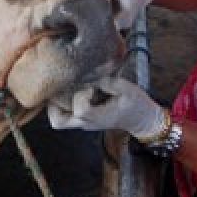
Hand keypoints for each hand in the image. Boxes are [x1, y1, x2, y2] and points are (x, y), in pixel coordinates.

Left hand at [48, 77, 164, 139]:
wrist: (141, 120)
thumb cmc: (136, 105)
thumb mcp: (128, 89)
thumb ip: (110, 81)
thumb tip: (92, 72)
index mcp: (99, 117)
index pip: (80, 109)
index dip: (82, 95)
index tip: (91, 87)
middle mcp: (87, 123)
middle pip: (58, 121)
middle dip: (55, 104)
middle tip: (61, 89)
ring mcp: (84, 123)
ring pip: (58, 120)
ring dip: (56, 104)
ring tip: (64, 88)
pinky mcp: (84, 119)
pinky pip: (65, 115)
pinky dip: (62, 104)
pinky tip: (70, 90)